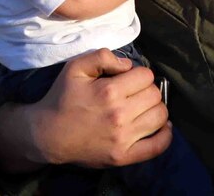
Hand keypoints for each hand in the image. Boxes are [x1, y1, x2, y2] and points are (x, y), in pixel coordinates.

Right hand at [0, 48, 171, 169]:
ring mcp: (123, 138)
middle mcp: (119, 115)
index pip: (146, 76)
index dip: (139, 74)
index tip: (129, 79)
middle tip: (134, 92)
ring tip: (143, 107)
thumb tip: (128, 64)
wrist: (48, 134)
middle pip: (154, 95)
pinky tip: (161, 126)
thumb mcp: (75, 67)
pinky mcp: (124, 157)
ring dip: (155, 108)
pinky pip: (157, 146)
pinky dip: (165, 135)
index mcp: (109, 91)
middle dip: (147, 89)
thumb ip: (103, 57)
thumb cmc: (62, 98)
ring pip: (160, 116)